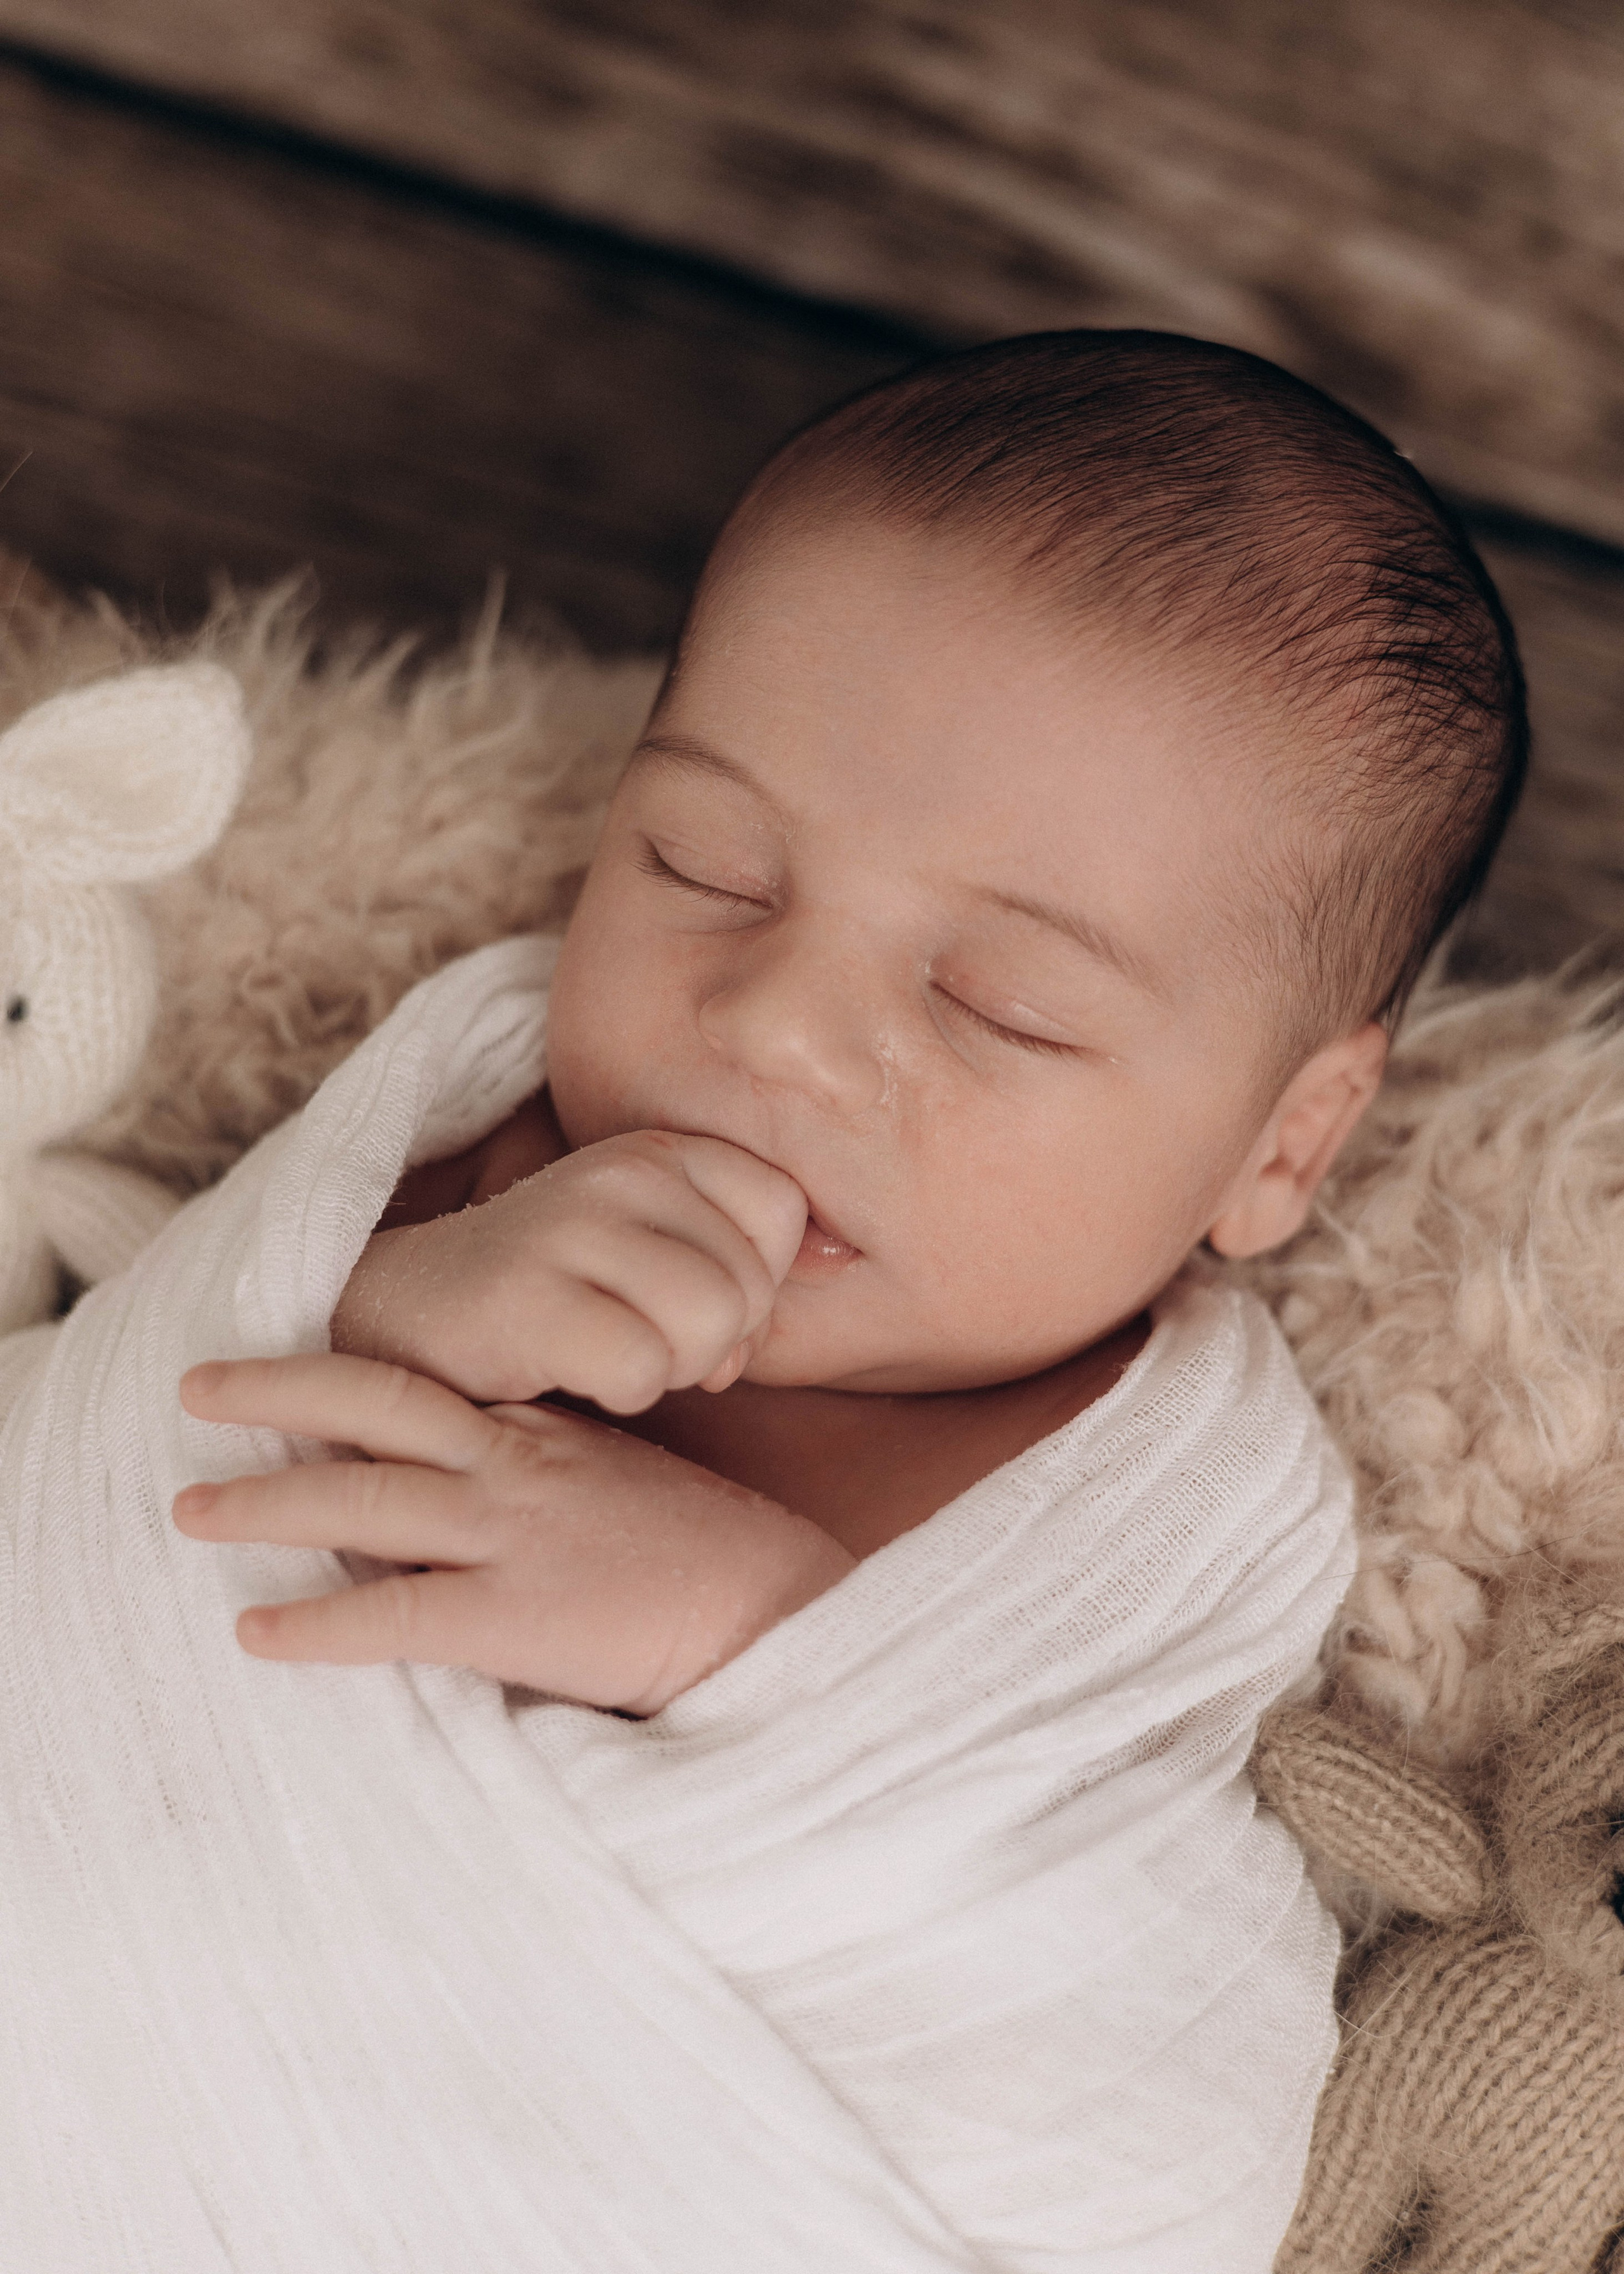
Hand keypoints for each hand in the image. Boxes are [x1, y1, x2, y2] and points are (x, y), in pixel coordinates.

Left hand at [174, 1352, 850, 1713]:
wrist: (776, 1605)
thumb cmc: (711, 1557)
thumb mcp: (622, 1486)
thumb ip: (549, 1477)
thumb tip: (476, 1495)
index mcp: (544, 1433)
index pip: (423, 1385)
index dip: (338, 1370)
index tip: (273, 1365)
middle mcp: (518, 1466)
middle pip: (377, 1406)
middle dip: (277, 1390)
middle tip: (195, 1385)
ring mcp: (512, 1534)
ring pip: (363, 1499)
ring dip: (266, 1503)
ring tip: (188, 1509)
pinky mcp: (513, 1615)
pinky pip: (391, 1617)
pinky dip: (315, 1625)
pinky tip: (256, 1633)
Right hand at [333, 1129, 808, 1412]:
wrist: (403, 1320)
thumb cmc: (555, 1304)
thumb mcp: (653, 1256)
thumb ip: (739, 1259)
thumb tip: (833, 1272)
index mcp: (661, 1150)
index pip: (782, 1212)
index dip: (758, 1284)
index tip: (694, 1310)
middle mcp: (621, 1170)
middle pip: (751, 1281)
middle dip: (714, 1342)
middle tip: (643, 1345)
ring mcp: (570, 1225)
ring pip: (710, 1321)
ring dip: (671, 1368)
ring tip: (611, 1354)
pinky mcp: (525, 1293)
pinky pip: (643, 1366)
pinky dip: (620, 1391)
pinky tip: (572, 1373)